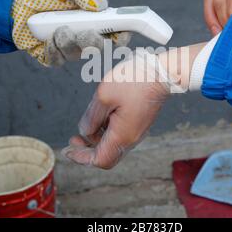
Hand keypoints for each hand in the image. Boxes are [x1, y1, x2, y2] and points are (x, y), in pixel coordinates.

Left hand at [11, 0, 130, 65]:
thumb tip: (101, 6)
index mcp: (94, 17)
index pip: (116, 31)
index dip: (122, 35)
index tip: (120, 34)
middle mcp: (84, 34)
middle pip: (100, 48)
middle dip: (92, 41)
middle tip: (83, 31)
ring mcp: (68, 46)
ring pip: (77, 54)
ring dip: (68, 41)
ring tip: (56, 28)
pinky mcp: (51, 55)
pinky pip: (58, 60)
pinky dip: (52, 49)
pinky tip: (45, 37)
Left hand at [62, 43, 205, 168]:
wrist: (162, 72)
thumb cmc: (133, 81)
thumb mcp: (103, 96)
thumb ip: (91, 118)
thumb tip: (85, 132)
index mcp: (122, 136)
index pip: (99, 160)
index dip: (81, 157)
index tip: (69, 149)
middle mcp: (131, 138)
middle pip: (106, 155)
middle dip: (87, 150)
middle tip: (73, 139)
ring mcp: (137, 131)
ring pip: (113, 145)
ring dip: (97, 139)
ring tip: (87, 123)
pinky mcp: (139, 123)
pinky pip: (120, 135)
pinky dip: (107, 132)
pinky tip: (102, 116)